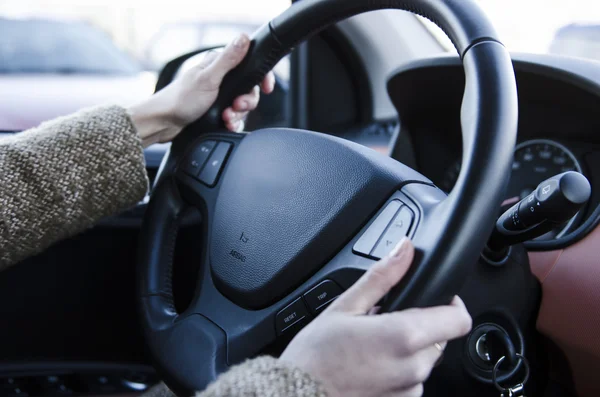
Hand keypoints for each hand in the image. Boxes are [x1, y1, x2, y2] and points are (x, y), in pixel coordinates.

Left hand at [129, 33, 275, 146]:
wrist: (164, 123)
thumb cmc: (181, 99)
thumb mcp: (208, 78)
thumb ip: (228, 59)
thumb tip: (243, 38)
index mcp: (218, 65)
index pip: (249, 65)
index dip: (261, 77)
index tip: (266, 88)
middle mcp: (219, 78)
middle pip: (249, 89)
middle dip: (246, 101)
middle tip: (236, 106)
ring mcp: (218, 95)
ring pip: (242, 105)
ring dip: (238, 114)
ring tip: (227, 118)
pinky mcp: (216, 110)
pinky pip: (234, 117)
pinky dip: (233, 122)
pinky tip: (226, 124)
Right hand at [280, 238, 471, 396]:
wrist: (297, 396)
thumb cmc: (315, 357)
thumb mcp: (345, 306)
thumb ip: (382, 277)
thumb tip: (404, 250)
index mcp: (404, 336)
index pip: (459, 319)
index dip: (451, 303)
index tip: (434, 297)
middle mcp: (414, 367)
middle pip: (441, 337)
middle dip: (420, 324)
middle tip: (385, 320)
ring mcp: (409, 389)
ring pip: (425, 358)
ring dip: (408, 348)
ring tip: (372, 345)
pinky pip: (411, 379)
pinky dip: (398, 368)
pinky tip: (370, 363)